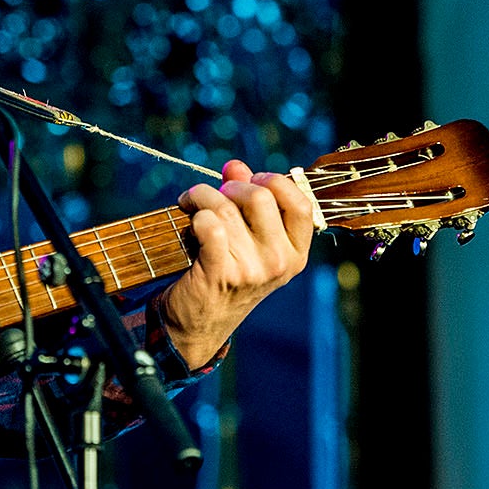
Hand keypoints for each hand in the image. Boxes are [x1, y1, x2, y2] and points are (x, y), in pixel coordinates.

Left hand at [158, 160, 314, 369]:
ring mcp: (253, 270)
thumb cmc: (226, 271)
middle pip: (260, 196)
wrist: (200, 322)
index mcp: (295, 253)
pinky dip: (194, 213)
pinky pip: (208, 223)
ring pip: (225, 206)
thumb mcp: (246, 238)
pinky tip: (188, 220)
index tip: (250, 180)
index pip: (301, 203)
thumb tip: (235, 166)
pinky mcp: (221, 273)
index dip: (274, 181)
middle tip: (214, 195)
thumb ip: (245, 198)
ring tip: (190, 203)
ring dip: (200, 196)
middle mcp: (280, 262)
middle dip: (230, 186)